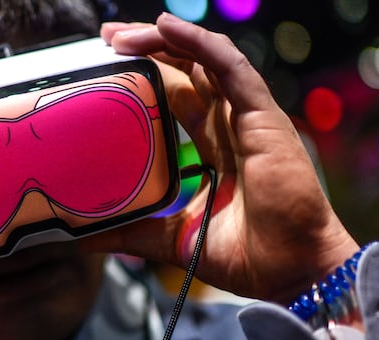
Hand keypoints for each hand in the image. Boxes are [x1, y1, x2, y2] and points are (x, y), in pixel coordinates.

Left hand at [88, 13, 357, 303]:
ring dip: (164, 40)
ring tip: (121, 34)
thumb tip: (86, 238)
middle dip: (148, 49)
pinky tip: (168, 27)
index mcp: (215, 148)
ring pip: (204, 61)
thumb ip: (134, 232)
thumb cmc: (249, 257)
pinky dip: (200, 44)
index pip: (177, 96)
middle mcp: (231, 126)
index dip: (148, 76)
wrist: (291, 274)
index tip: (109, 66)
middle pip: (186, 71)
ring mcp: (249, 118)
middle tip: (105, 37)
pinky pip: (231, 68)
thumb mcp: (174, 239)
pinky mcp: (264, 118)